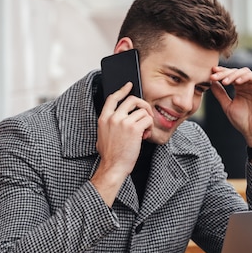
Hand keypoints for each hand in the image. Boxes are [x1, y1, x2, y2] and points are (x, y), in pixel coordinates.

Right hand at [91, 83, 153, 204]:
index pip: (113, 98)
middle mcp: (113, 118)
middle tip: (146, 114)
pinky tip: (145, 136)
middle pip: (132, 100)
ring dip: (147, 120)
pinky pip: (147, 120)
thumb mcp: (102, 135)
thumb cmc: (110, 155)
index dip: (122, 90)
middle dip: (143, 105)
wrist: (113, 167)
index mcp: (104, 119)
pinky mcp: (134, 129)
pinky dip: (149, 127)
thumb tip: (119, 118)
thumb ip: (109, 124)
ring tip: (144, 132)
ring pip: (142, 111)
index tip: (129, 85)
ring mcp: (123, 122)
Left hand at [209, 66, 251, 147]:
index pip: (230, 75)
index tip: (210, 74)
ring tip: (225, 82)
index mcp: (240, 88)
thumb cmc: (242, 121)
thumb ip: (220, 94)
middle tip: (214, 76)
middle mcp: (248, 85)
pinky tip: (237, 82)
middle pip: (236, 71)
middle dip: (224, 73)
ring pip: (245, 72)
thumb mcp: (227, 106)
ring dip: (234, 75)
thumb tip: (211, 82)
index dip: (221, 73)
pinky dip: (246, 77)